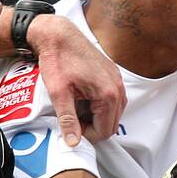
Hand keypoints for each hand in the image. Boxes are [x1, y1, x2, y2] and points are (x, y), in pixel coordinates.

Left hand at [27, 15, 125, 146]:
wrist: (58, 35)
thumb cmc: (58, 59)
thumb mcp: (59, 94)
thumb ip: (68, 120)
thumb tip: (73, 141)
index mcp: (108, 94)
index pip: (105, 130)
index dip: (87, 135)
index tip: (72, 129)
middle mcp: (117, 88)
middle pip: (112, 123)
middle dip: (93, 127)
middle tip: (73, 120)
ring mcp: (117, 80)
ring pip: (114, 112)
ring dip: (97, 117)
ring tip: (77, 109)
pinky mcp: (113, 75)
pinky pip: (113, 99)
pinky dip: (100, 105)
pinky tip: (83, 98)